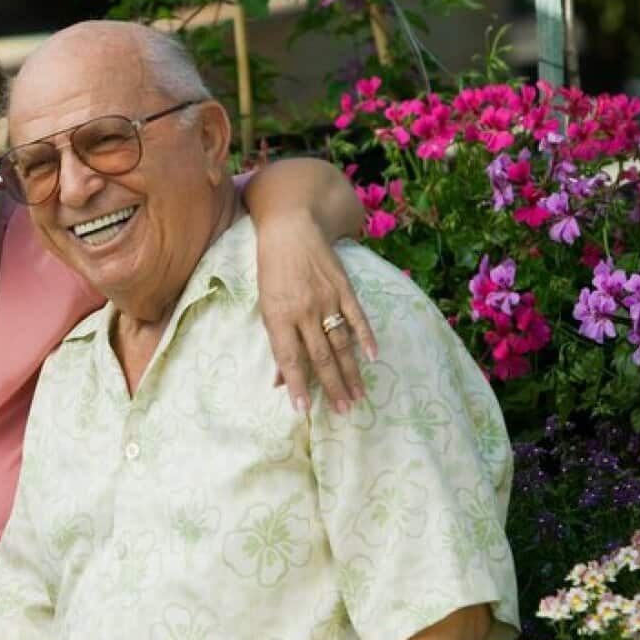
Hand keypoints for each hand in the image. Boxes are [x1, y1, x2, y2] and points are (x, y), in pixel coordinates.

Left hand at [257, 214, 377, 414]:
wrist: (291, 228)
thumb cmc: (272, 270)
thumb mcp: (266, 305)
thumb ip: (277, 343)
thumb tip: (279, 381)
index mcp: (279, 316)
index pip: (289, 358)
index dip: (297, 385)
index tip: (303, 409)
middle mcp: (304, 311)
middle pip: (320, 357)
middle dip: (332, 386)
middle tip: (344, 410)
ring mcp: (326, 299)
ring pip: (341, 343)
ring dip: (350, 372)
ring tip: (358, 395)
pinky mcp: (344, 287)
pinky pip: (357, 316)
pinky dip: (366, 337)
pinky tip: (373, 356)